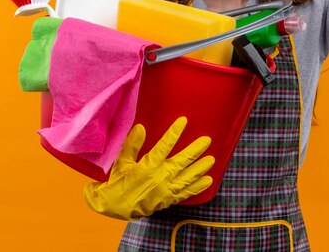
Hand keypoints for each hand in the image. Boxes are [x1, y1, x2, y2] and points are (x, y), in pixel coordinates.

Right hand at [83, 117, 213, 220]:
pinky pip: (186, 193)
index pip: (164, 146)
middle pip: (182, 161)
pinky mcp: (169, 199)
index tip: (184, 121)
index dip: (174, 133)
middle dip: (196, 150)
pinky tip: (208, 181)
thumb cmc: (118, 182)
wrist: (116, 207)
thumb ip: (132, 144)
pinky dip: (198, 187)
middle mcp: (160, 177)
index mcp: (148, 166)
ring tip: (212, 159)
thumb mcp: (122, 162)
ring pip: (188, 177)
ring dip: (200, 168)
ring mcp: (166, 190)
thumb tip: (141, 127)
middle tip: (207, 140)